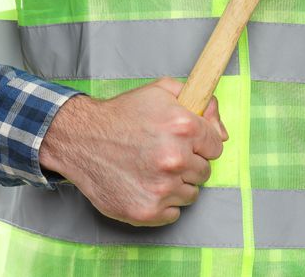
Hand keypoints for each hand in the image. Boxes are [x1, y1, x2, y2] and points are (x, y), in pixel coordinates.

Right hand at [38, 77, 227, 226]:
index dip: (201, 143)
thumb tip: (222, 131)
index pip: (216, 146)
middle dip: (188, 163)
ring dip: (176, 184)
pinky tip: (146, 185)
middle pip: (204, 171)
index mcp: (183, 127)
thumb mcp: (162, 91)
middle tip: (163, 154)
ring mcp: (162, 188)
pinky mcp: (147, 211)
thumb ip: (200, 101)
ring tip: (152, 169)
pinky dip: (163, 203)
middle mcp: (176, 158)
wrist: (81, 139)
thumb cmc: (122, 116)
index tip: (186, 143)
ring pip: (191, 193)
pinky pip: (173, 213)